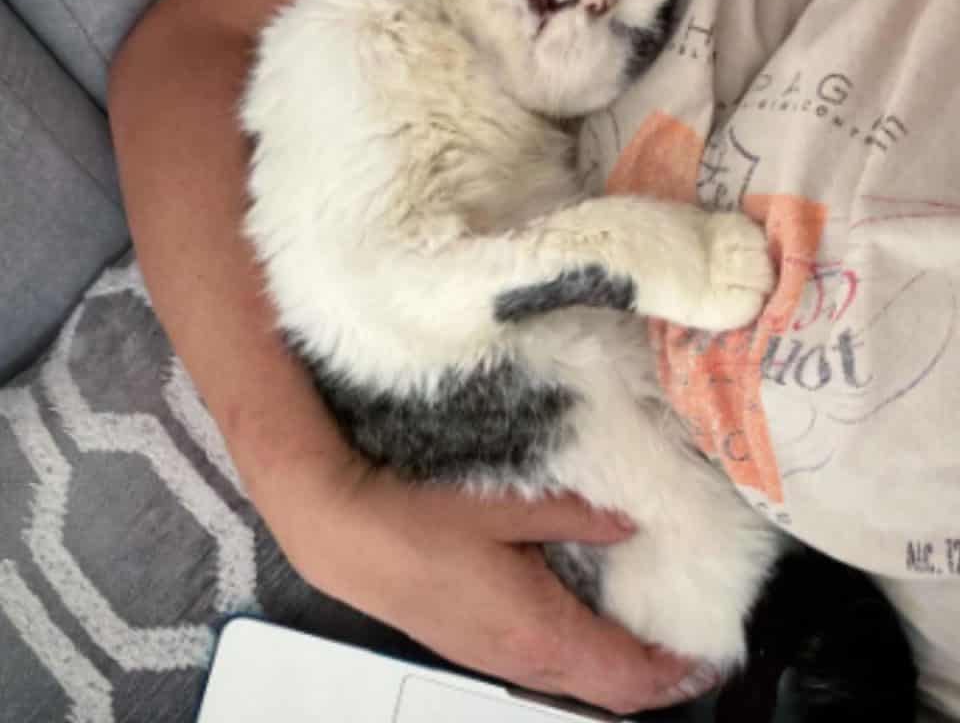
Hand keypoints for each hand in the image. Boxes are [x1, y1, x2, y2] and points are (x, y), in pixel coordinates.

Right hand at [273, 457, 716, 715]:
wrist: (346, 534)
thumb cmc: (423, 520)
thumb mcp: (513, 505)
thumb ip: (580, 517)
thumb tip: (627, 525)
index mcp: (540, 632)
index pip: (629, 679)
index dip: (676, 674)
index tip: (709, 655)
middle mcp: (521, 660)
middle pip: (606, 690)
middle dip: (651, 673)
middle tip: (682, 636)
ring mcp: (491, 658)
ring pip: (572, 679)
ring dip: (613, 662)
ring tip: (640, 621)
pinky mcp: (470, 645)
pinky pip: (541, 662)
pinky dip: (576, 649)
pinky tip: (576, 607)